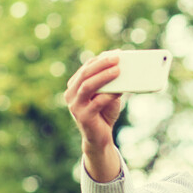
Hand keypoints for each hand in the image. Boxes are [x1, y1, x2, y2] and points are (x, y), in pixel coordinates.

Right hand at [64, 51, 123, 179]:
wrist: (100, 139)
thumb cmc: (104, 114)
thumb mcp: (107, 95)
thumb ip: (110, 83)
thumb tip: (121, 66)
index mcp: (74, 86)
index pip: (86, 68)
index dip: (100, 59)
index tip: (116, 54)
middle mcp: (71, 94)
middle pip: (85, 74)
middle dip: (102, 64)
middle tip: (117, 59)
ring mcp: (75, 106)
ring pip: (87, 85)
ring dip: (103, 76)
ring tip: (117, 71)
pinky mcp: (83, 117)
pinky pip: (96, 102)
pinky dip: (108, 95)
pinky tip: (119, 91)